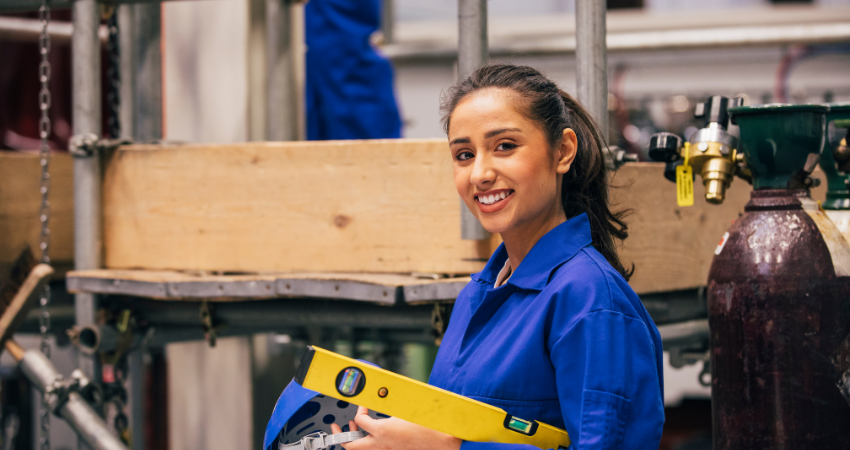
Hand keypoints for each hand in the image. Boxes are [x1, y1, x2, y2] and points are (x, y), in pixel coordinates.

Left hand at [330, 406, 461, 449]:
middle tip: (338, 427)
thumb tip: (383, 394)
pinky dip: (370, 443)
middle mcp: (381, 445)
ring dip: (355, 441)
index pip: (360, 420)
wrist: (444, 442)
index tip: (363, 403)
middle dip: (341, 437)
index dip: (359, 409)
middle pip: (350, 447)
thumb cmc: (429, 426)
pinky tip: (375, 435)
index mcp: (382, 432)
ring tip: (354, 430)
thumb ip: (391, 404)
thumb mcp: (407, 409)